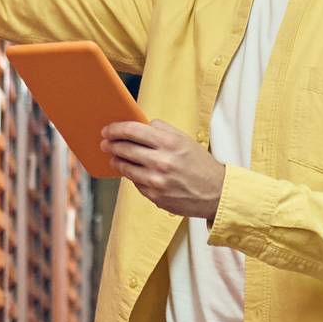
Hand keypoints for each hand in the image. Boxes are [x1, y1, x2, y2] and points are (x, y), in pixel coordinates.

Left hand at [102, 121, 224, 220]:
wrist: (216, 193)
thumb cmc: (200, 164)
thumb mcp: (185, 140)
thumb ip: (162, 130)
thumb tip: (140, 125)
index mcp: (170, 142)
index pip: (133, 131)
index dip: (116, 129)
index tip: (107, 130)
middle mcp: (162, 161)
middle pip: (125, 149)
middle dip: (111, 145)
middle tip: (105, 143)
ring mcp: (157, 181)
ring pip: (126, 168)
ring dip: (117, 161)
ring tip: (114, 157)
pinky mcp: (155, 196)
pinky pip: (136, 183)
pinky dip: (133, 176)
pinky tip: (133, 172)